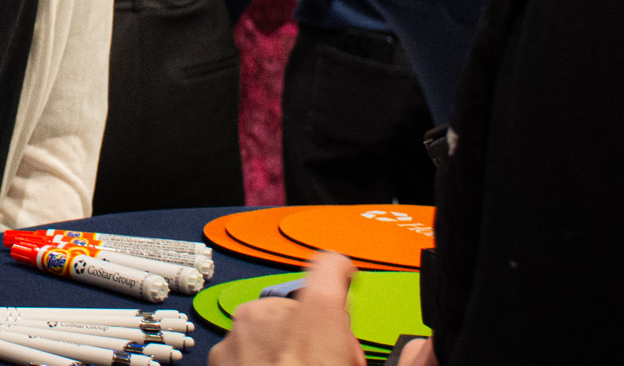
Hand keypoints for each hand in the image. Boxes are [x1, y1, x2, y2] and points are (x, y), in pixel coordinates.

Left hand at [209, 252, 365, 365]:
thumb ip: (361, 347)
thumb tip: (403, 350)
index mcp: (313, 323)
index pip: (328, 267)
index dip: (338, 269)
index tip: (342, 272)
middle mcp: (272, 319)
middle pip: (296, 306)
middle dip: (308, 329)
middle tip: (320, 358)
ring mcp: (240, 335)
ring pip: (267, 325)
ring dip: (279, 344)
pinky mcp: (220, 353)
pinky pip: (243, 344)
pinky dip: (255, 357)